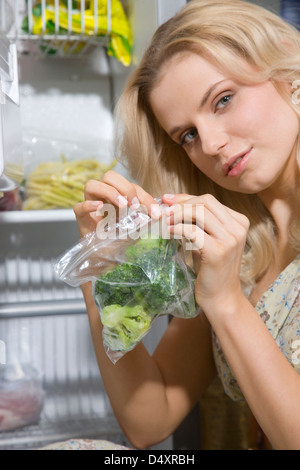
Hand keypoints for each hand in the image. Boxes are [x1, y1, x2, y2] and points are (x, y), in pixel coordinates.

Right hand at [74, 170, 161, 237]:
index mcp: (117, 198)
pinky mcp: (81, 220)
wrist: (103, 261)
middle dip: (125, 187)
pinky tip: (100, 208)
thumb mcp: (135, 231)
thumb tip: (157, 215)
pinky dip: (89, 205)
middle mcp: (103, 198)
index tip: (156, 213)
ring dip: (110, 192)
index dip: (145, 197)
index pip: (130, 187)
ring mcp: (90, 207)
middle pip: (109, 176)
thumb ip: (144, 222)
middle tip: (135, 205)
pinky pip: (79, 207)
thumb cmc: (118, 243)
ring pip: (92, 185)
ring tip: (123, 206)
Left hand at [162, 193, 249, 314]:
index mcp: (239, 222)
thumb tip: (172, 205)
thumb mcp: (208, 241)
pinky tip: (169, 232)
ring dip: (178, 215)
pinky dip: (178, 228)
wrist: (221, 298)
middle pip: (205, 202)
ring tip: (165, 222)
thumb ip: (198, 223)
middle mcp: (238, 228)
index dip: (186, 198)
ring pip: (199, 213)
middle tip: (164, 211)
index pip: (209, 200)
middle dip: (181, 204)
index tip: (168, 200)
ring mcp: (230, 239)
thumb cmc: (211, 270)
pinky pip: (193, 231)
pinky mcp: (218, 251)